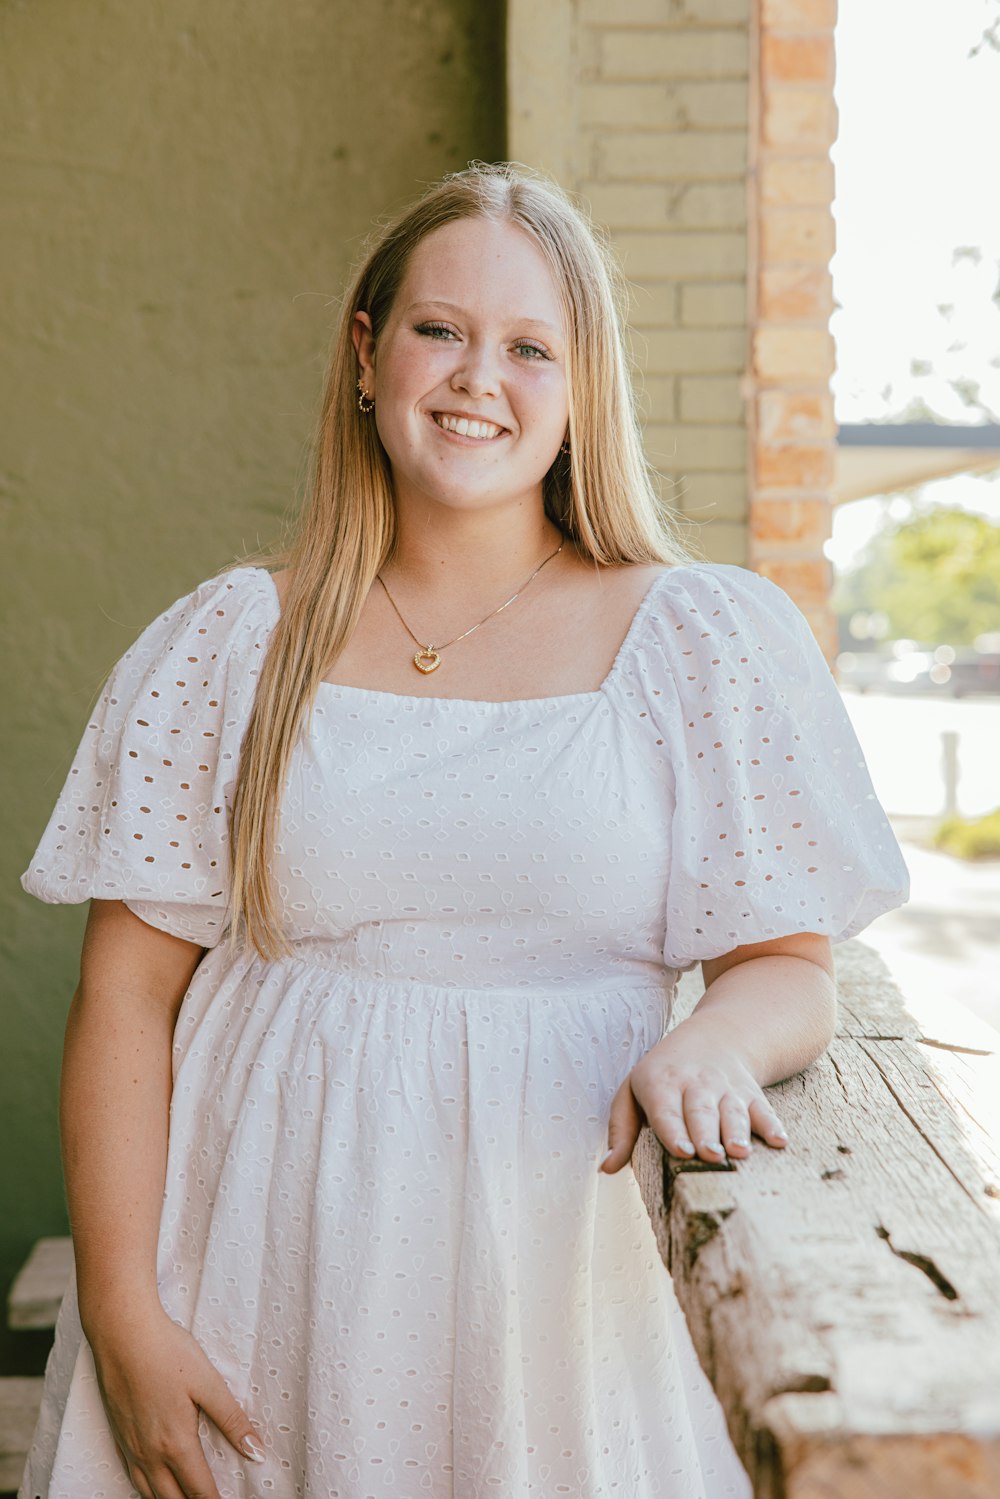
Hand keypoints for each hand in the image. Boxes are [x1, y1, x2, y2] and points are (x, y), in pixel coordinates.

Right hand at [89, 1302, 264, 1498]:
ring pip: (149, 1493)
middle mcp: (150, 1454)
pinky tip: (153, 1485)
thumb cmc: (167, 1353)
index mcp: (176, 1444)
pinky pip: (132, 1477)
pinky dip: (147, 1489)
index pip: (199, 1491)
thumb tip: (256, 1451)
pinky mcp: (119, 1435)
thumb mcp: (208, 1383)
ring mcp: (131, 1447)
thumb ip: (232, 1420)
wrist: (122, 1334)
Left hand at [599, 1028, 788, 1172]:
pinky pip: (763, 1109)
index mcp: (660, 1084)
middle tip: (711, 1156)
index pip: (666, 1110)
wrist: (714, 1036)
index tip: (682, 1152)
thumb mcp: (633, 1091)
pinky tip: (779, 1142)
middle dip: (706, 1134)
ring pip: (732, 1111)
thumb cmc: (664, 1074)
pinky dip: (772, 1125)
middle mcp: (695, 1084)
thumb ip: (621, 1130)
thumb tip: (606, 1167)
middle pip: (701, 1112)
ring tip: (740, 1152)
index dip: (674, 1131)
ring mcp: (726, 1088)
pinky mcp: (750, 1093)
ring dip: (737, 1131)